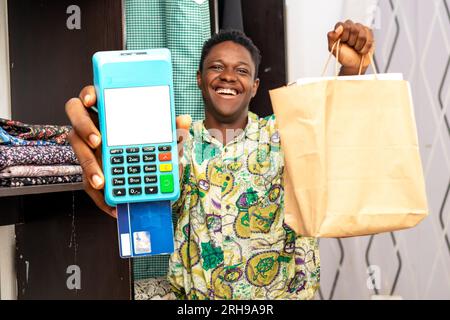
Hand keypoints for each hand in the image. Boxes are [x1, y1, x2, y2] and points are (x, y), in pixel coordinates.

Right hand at [65, 85, 191, 217]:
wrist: (151, 180)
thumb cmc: (152, 150)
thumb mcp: (164, 141)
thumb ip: (171, 130)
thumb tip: (183, 119)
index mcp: (110, 112)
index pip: (92, 96)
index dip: (88, 94)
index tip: (90, 100)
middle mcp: (94, 126)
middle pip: (76, 118)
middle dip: (84, 127)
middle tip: (98, 141)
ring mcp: (88, 148)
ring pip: (78, 151)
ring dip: (89, 166)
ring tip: (102, 181)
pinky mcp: (90, 171)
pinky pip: (87, 182)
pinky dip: (99, 196)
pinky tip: (113, 206)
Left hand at [327, 20, 374, 74]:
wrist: (355, 63)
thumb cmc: (344, 56)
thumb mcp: (333, 49)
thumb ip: (331, 37)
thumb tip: (339, 28)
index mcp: (340, 28)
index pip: (342, 24)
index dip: (343, 35)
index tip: (343, 41)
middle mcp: (350, 26)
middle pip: (353, 29)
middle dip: (351, 41)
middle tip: (350, 46)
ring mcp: (360, 28)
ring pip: (362, 34)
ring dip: (358, 45)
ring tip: (355, 48)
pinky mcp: (368, 32)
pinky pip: (369, 37)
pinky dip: (365, 47)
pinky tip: (361, 49)